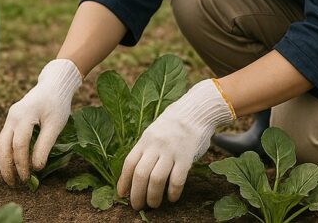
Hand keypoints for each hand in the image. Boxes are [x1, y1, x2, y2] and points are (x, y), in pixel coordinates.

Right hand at [0, 59, 80, 184]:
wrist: (54, 85)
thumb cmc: (57, 104)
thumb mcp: (55, 125)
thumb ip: (45, 145)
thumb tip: (36, 168)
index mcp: (24, 115)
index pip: (19, 145)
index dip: (22, 164)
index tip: (28, 178)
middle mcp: (12, 116)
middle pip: (3, 146)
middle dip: (6, 167)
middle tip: (14, 184)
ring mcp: (10, 117)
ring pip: (1, 143)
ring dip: (4, 161)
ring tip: (11, 178)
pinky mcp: (12, 119)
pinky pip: (5, 138)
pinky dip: (7, 152)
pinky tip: (13, 164)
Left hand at [118, 79, 234, 208]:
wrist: (196, 111)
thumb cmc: (174, 124)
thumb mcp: (154, 132)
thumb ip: (146, 149)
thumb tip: (135, 173)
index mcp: (145, 140)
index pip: (129, 163)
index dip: (123, 181)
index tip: (121, 194)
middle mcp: (156, 145)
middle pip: (140, 174)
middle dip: (136, 194)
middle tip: (137, 205)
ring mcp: (171, 151)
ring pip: (156, 179)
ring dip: (153, 196)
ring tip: (153, 204)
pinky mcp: (186, 157)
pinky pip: (177, 180)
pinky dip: (173, 192)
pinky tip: (172, 198)